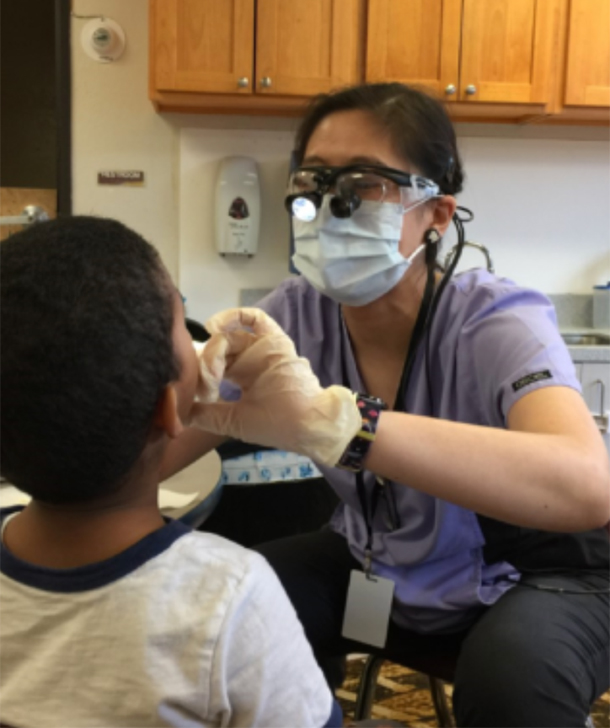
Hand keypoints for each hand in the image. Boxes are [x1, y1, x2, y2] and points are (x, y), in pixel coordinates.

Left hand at [191, 308, 360, 465]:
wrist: (309, 424)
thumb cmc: (276, 424)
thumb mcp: (234, 422)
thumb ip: (208, 415)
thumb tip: (181, 414)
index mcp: (245, 379)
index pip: (216, 366)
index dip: (202, 372)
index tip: (191, 387)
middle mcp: (252, 361)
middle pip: (221, 349)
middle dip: (206, 359)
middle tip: (202, 376)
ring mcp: (264, 349)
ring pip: (232, 336)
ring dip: (216, 346)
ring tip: (211, 362)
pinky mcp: (275, 341)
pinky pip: (255, 319)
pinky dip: (234, 316)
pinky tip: (215, 327)